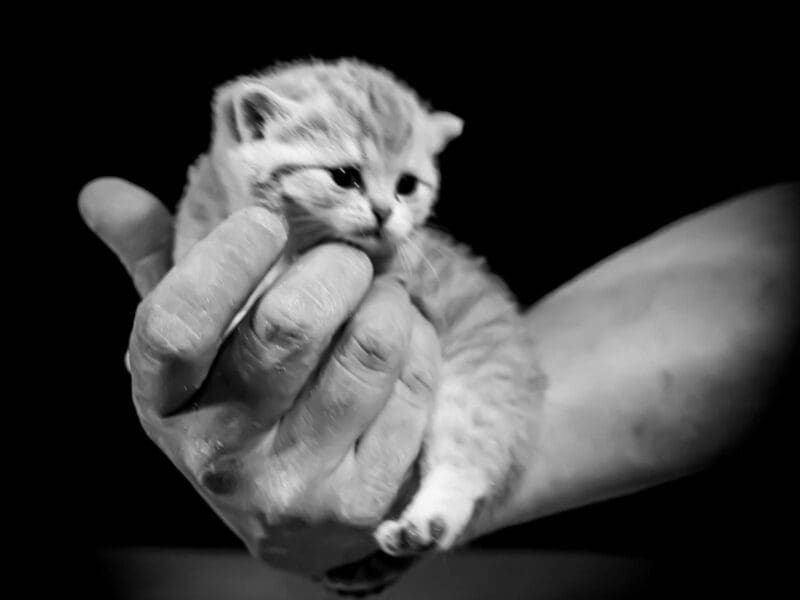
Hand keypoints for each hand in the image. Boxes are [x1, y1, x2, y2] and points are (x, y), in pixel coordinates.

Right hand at [79, 178, 440, 575]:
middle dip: (336, 266)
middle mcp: (220, 453)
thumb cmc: (236, 402)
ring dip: (389, 297)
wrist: (289, 518)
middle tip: (349, 255)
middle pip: (289, 326)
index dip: (227, 258)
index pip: (176, 324)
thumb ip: (153, 264)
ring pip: (367, 350)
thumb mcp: (189, 344)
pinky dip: (419, 339)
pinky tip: (405, 335)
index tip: (267, 221)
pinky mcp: (361, 503)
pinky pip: (413, 386)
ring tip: (384, 288)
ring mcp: (293, 485)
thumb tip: (104, 192)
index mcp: (163, 403)